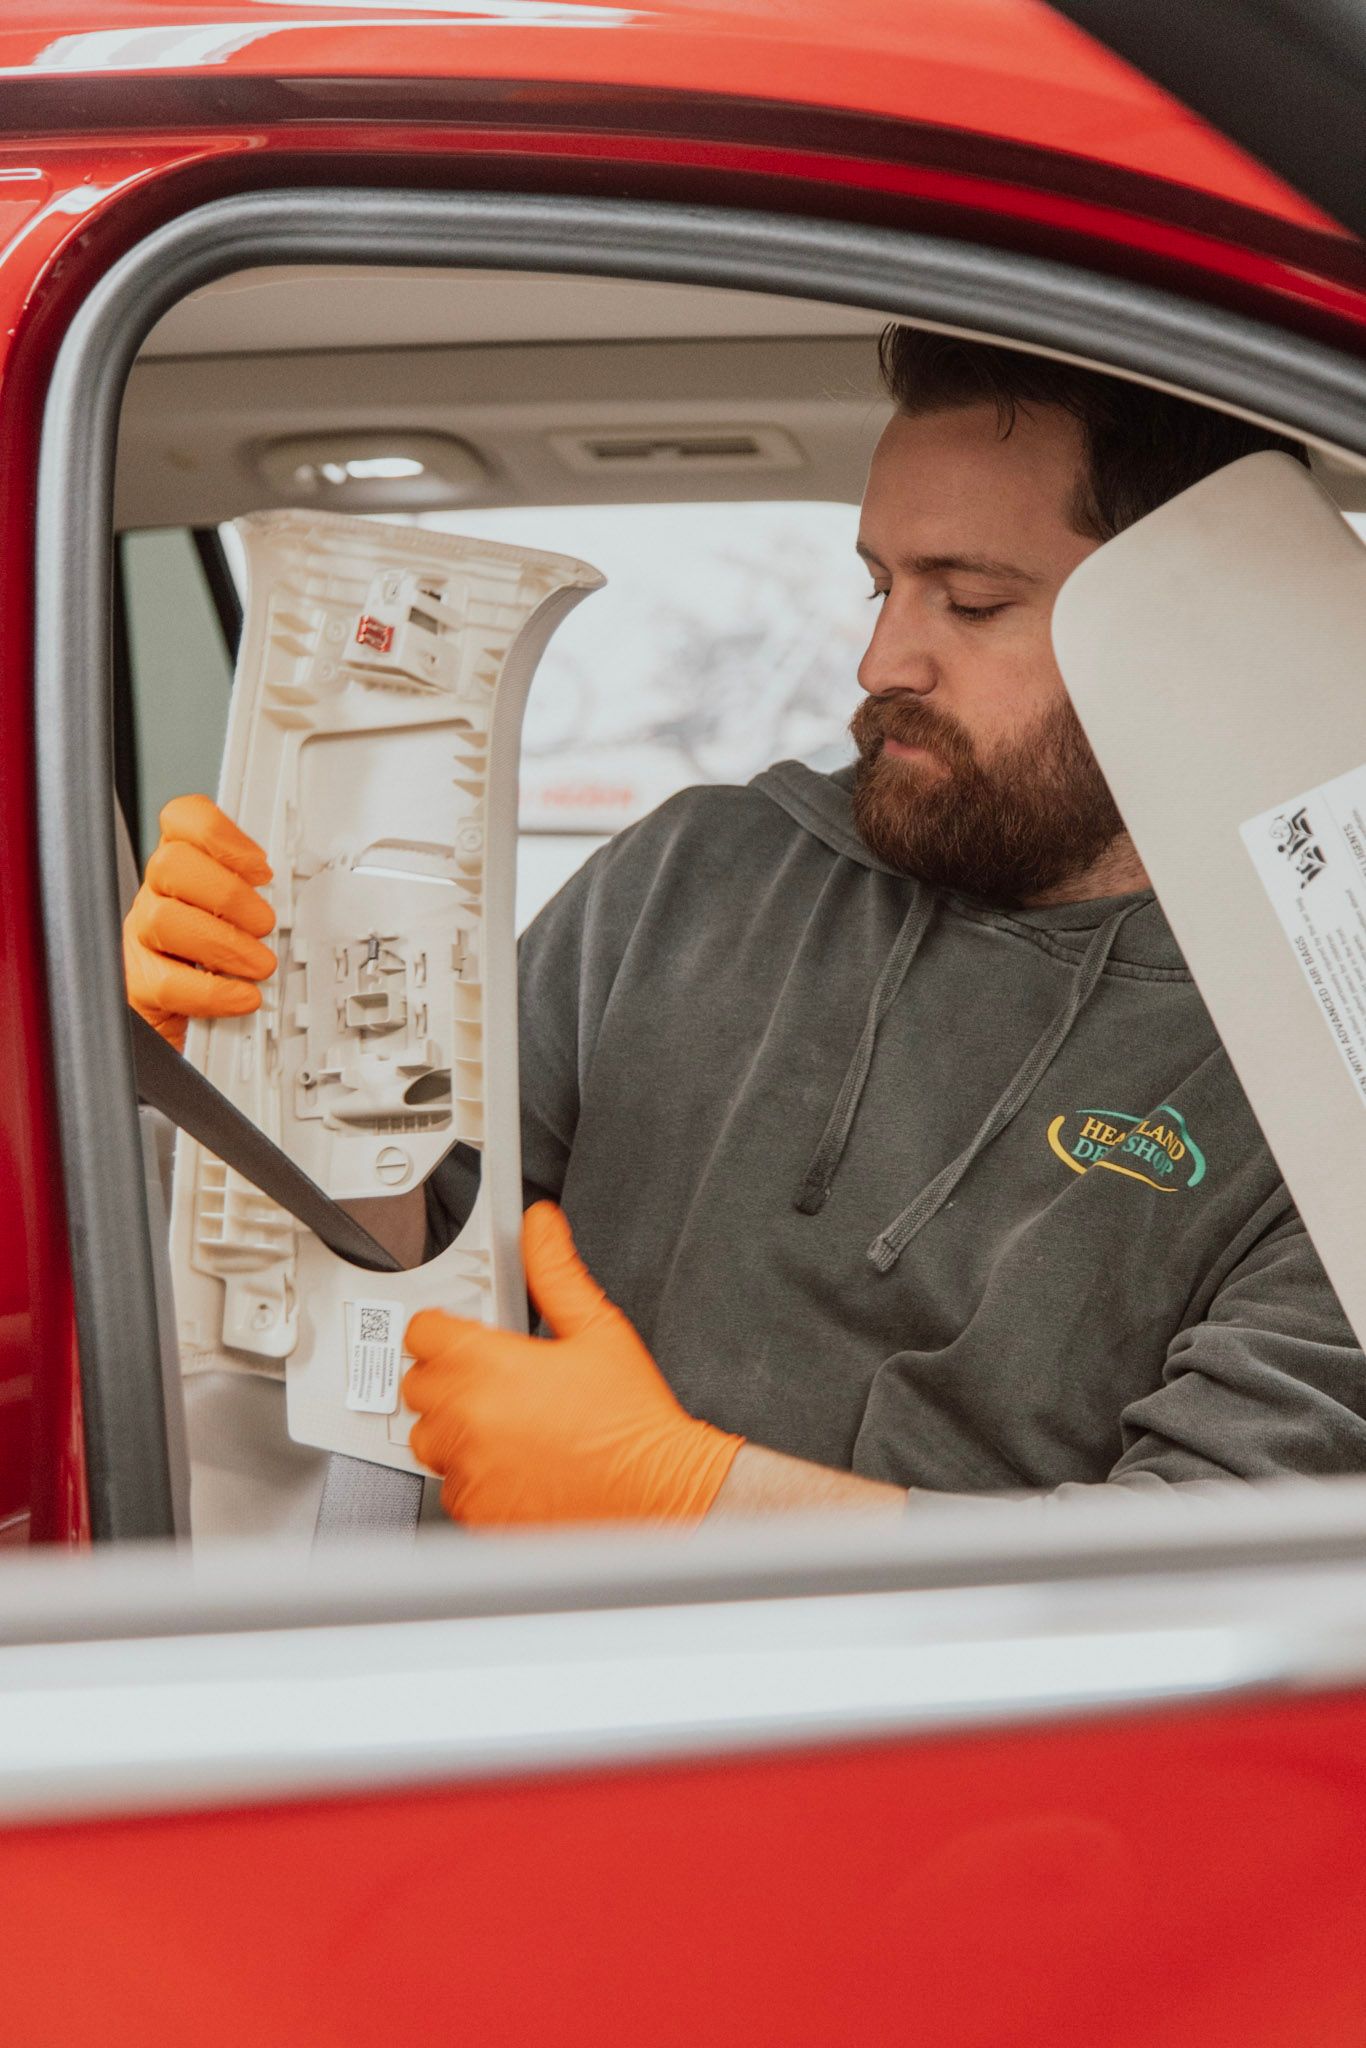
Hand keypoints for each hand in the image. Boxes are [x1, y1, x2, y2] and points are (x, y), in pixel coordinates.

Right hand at [123, 795, 276, 1049]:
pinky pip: (167, 981)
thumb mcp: (248, 923)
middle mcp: (157, 897)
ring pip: (165, 918)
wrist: (197, 1029)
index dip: (219, 834)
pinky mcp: (139, 986)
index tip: (259, 867)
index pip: (181, 821)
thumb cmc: (226, 967)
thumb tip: (303, 896)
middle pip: (171, 865)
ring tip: (259, 965)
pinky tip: (241, 996)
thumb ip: (264, 900)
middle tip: (265, 923)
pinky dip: (214, 991)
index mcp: (184, 873)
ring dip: (225, 942)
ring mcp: (142, 939)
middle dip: (229, 894)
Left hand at [403, 1203, 743, 1525]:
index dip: (443, 1326)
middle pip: (418, 1385)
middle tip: (493, 1378)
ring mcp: (470, 1471)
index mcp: (491, 1367)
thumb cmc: (633, 1420)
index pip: (423, 1332)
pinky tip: (513, 1463)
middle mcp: (470, 1421)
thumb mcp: (599, 1329)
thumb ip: (557, 1271)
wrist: (659, 1493)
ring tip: (504, 1423)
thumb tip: (540, 1227)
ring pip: (428, 1439)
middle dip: (449, 1376)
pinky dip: (472, 1476)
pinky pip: (450, 1486)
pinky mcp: (479, 1512)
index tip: (460, 1333)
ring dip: (454, 1428)